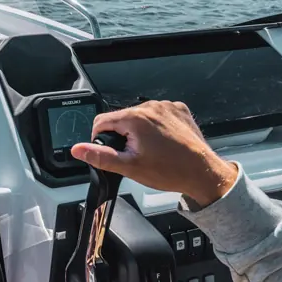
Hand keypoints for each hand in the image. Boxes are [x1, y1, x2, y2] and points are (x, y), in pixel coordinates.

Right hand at [71, 101, 236, 206]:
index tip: (110, 152)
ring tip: (151, 151)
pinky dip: (155, 127)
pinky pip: (157, 115)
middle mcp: (151, 107)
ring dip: (139, 131)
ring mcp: (167, 107)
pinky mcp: (179, 110)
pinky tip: (162, 143)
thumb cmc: (170, 171)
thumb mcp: (129, 167)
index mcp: (136, 118)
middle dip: (122, 136)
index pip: (101, 121)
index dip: (99, 138)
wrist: (203, 174)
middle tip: (134, 156)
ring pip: (139, 117)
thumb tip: (78, 149)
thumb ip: (100, 156)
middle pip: (121, 118)